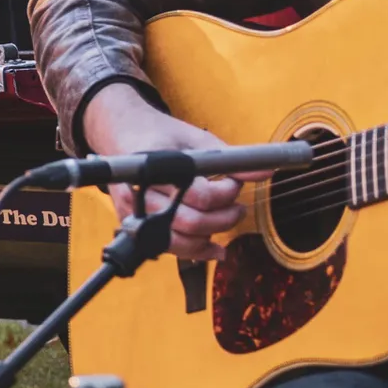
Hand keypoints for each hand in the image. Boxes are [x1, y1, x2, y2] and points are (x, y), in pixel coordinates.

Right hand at [84, 89, 247, 262]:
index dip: (226, 193)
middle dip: (222, 219)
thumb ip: (230, 159)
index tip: (235, 183)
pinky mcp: (133, 225)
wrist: (122, 136)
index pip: (199, 194)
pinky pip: (166, 248)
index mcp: (155, 164)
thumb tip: (264, 172)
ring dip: (210, 238)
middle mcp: (139, 191)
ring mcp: (133, 212)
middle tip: (238, 208)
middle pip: (190, 221)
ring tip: (226, 222)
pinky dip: (193, 252)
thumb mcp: (196, 137)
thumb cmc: (159, 135)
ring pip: (178, 241)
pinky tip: (213, 248)